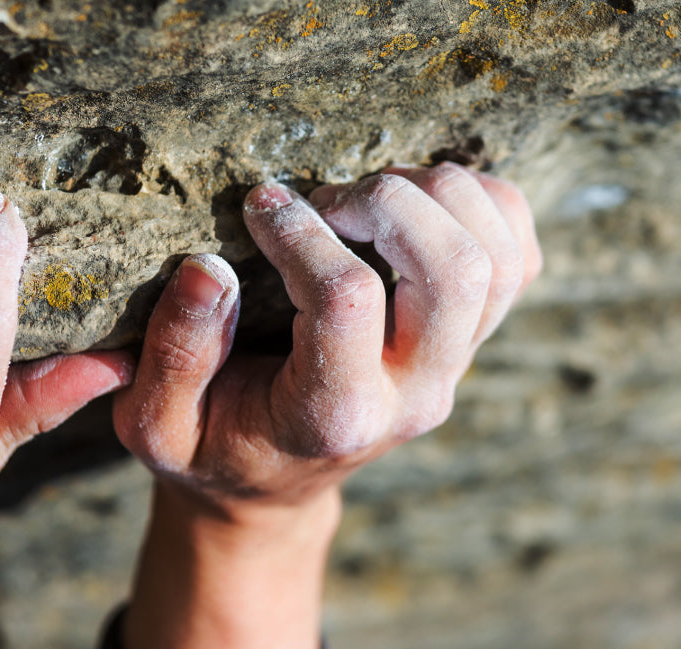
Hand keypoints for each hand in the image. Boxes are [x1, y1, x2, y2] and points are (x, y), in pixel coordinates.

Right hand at [113, 163, 540, 648]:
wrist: (275, 484)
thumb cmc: (213, 446)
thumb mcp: (161, 425)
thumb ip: (175, 355)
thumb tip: (207, 268)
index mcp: (334, 414)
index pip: (346, 298)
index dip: (299, 232)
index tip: (257, 207)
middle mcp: (413, 391)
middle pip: (454, 270)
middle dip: (387, 201)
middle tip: (325, 199)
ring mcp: (454, 365)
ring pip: (497, 256)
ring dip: (438, 196)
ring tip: (367, 196)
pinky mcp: (473, 337)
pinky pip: (519, 254)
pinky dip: (483, 207)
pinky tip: (417, 204)